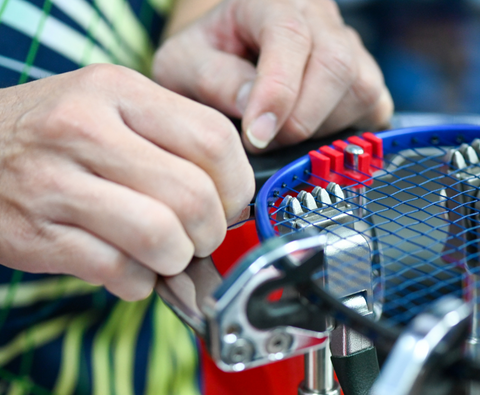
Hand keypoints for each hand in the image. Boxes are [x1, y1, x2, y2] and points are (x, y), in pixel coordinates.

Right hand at [0, 64, 253, 299]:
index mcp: (117, 91)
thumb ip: (172, 140)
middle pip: (194, 196)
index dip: (236, 184)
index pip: (214, 138)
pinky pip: (121, 272)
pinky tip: (132, 270)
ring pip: (161, 238)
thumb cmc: (54, 134)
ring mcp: (57, 184)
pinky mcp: (39, 236)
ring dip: (177, 260)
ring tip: (166, 255)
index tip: (230, 203)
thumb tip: (231, 196)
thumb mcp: (111, 108)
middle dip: (211, 232)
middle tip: (199, 237)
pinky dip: (140, 283)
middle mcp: (85, 130)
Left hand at [154, 0, 392, 151]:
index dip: (277, 92)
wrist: (229, 54)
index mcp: (270, 1)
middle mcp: (317, 16)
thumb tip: (254, 110)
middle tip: (264, 142)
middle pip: (336, 65)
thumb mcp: (184, 64)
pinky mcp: (363, 77)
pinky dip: (346, 132)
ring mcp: (348, 46)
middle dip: (300, 120)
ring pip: (361, 89)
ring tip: (283, 134)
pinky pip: (374, 106)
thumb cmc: (206, 59)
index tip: (256, 136)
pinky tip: (312, 135)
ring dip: (320, 128)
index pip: (288, 37)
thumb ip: (212, 79)